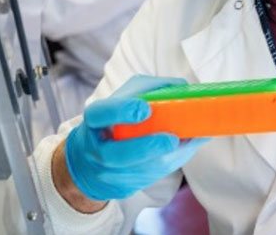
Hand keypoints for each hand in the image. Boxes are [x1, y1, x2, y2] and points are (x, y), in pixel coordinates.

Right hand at [64, 75, 207, 200]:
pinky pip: (144, 181)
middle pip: (115, 155)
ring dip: (162, 160)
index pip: (99, 114)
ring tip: (181, 146)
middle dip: (146, 147)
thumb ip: (151, 90)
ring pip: (134, 172)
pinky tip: (177, 155)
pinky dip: (165, 168)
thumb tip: (183, 88)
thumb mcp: (126, 98)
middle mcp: (96, 149)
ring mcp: (107, 173)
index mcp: (95, 119)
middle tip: (172, 139)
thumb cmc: (116, 120)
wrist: (93, 160)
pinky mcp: (122, 188)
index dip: (121, 111)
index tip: (145, 109)